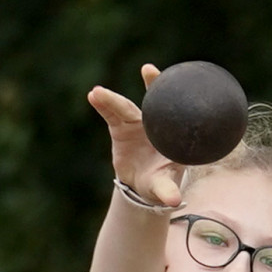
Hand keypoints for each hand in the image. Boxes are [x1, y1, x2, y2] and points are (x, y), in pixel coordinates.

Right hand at [87, 65, 184, 207]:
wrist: (142, 182)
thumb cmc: (160, 183)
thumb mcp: (163, 188)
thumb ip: (168, 191)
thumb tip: (173, 202)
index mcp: (171, 135)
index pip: (177, 114)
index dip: (178, 99)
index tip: (178, 87)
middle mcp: (156, 123)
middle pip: (155, 100)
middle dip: (153, 84)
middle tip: (148, 70)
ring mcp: (138, 122)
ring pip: (127, 107)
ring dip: (113, 99)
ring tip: (98, 93)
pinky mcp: (121, 125)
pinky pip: (112, 113)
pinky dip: (103, 105)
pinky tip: (93, 95)